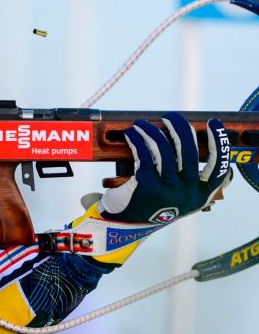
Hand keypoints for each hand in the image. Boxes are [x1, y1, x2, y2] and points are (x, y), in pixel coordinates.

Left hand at [72, 112, 231, 265]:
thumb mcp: (177, 198)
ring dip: (151, 131)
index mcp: (199, 196)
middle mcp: (187, 194)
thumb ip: (189, 179)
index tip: (213, 125)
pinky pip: (144, 154)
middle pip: (188, 151)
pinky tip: (132, 134)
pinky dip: (137, 140)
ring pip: (163, 149)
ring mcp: (167, 190)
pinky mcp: (146, 185)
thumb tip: (189, 144)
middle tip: (170, 117)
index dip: (219, 144)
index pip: (218, 169)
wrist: (123, 226)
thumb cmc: (150, 207)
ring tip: (142, 124)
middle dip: (178, 128)